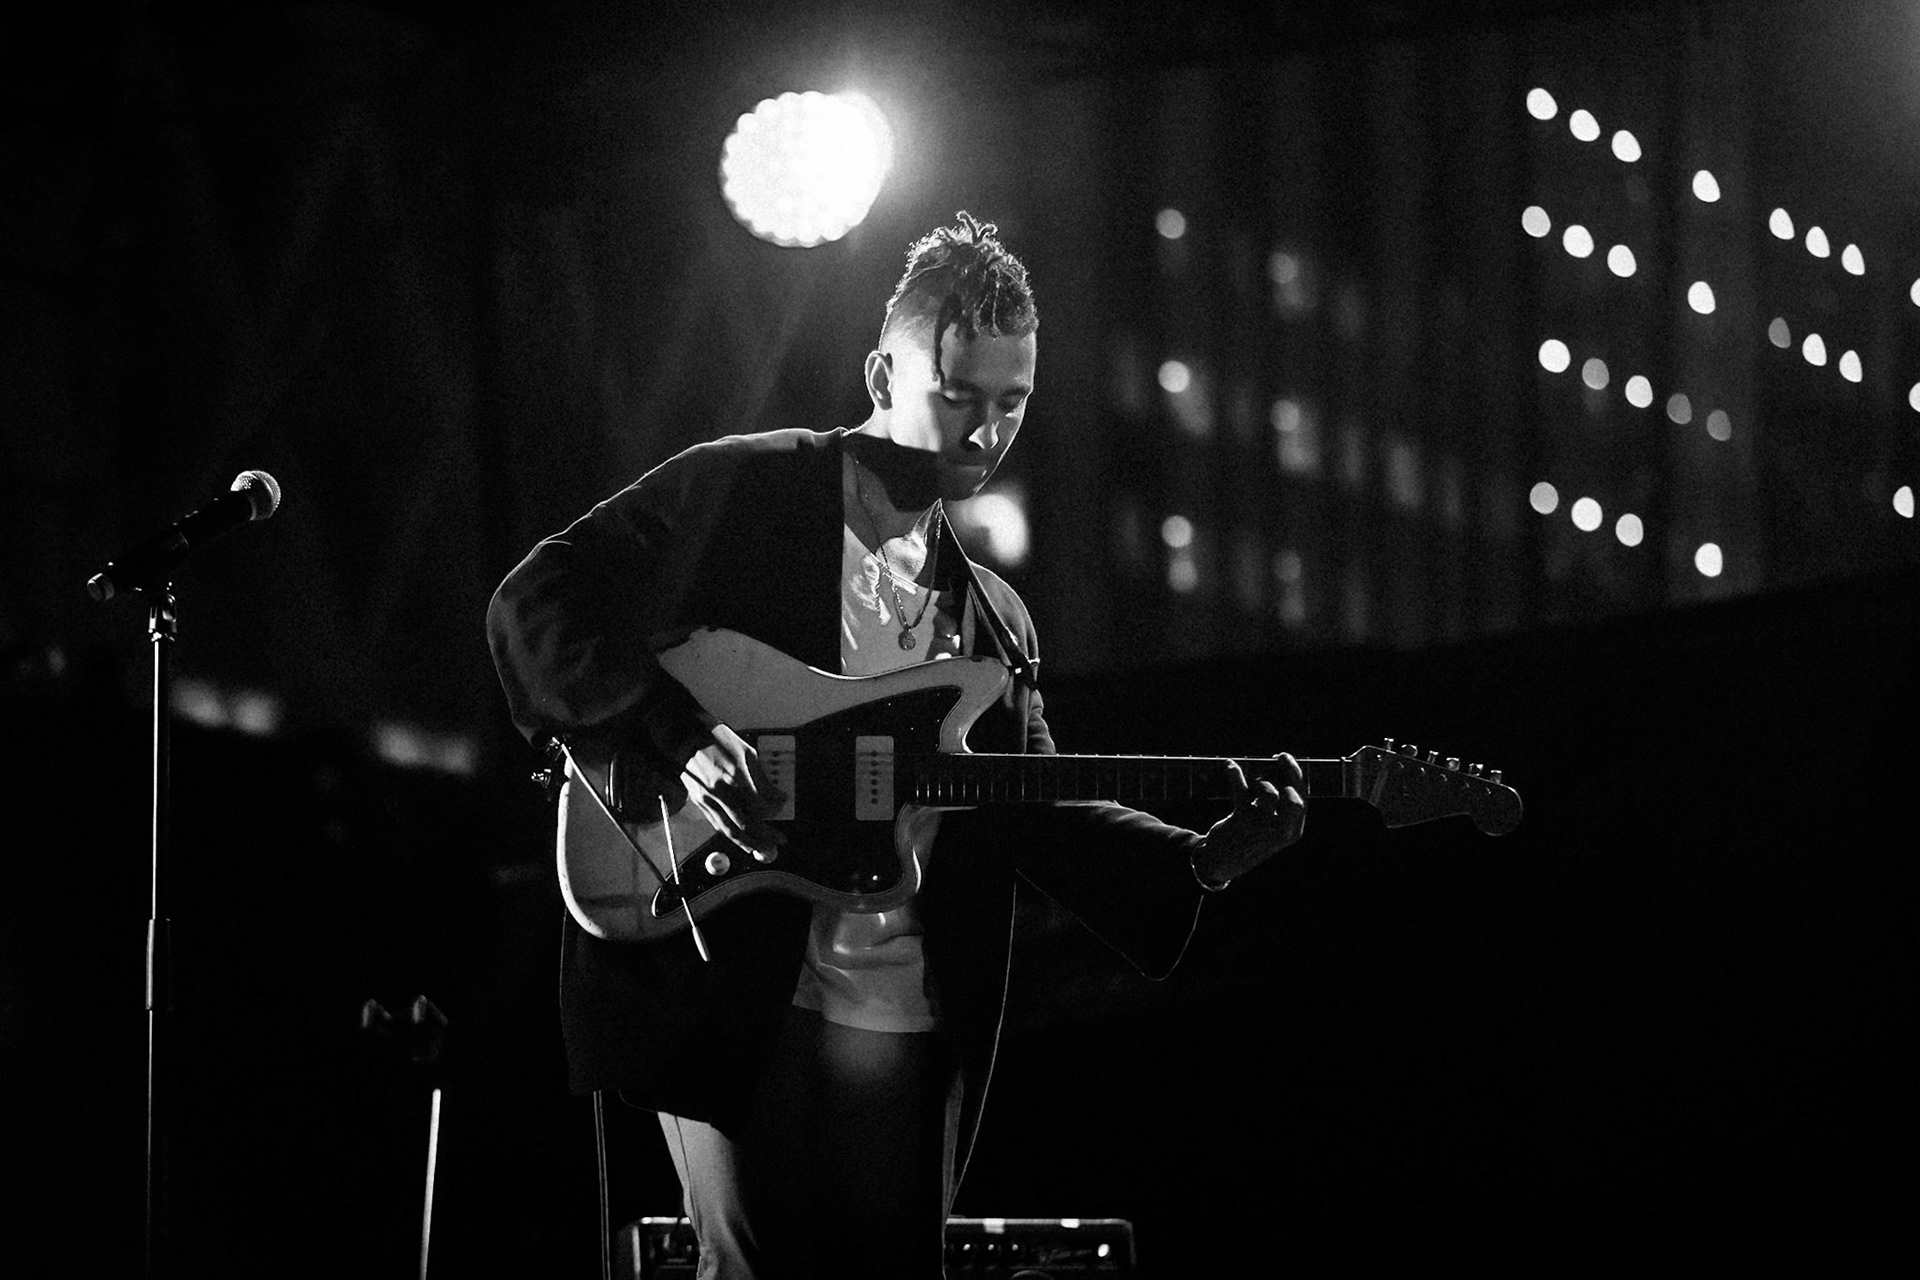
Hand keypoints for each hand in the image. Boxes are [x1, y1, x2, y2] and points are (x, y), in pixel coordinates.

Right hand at [680, 722, 785, 861]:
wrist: (687, 736)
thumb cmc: (718, 740)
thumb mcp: (747, 753)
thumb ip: (763, 780)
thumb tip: (778, 798)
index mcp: (736, 777)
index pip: (759, 806)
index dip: (773, 812)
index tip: (781, 808)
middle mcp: (722, 792)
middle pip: (746, 824)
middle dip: (764, 837)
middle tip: (777, 843)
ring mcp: (708, 799)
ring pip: (730, 829)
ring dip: (747, 842)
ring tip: (761, 849)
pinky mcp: (699, 802)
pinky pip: (717, 824)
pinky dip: (730, 834)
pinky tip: (741, 839)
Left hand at [1192, 755, 1305, 887]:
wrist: (1224, 861)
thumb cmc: (1251, 836)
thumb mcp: (1271, 825)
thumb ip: (1279, 802)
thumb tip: (1277, 767)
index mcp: (1293, 831)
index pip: (1303, 799)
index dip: (1296, 775)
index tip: (1285, 758)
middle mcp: (1281, 831)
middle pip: (1294, 797)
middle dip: (1290, 772)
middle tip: (1280, 757)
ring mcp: (1261, 827)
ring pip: (1269, 793)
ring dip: (1262, 781)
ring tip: (1255, 783)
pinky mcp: (1241, 821)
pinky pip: (1241, 791)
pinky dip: (1234, 774)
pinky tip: (1229, 765)